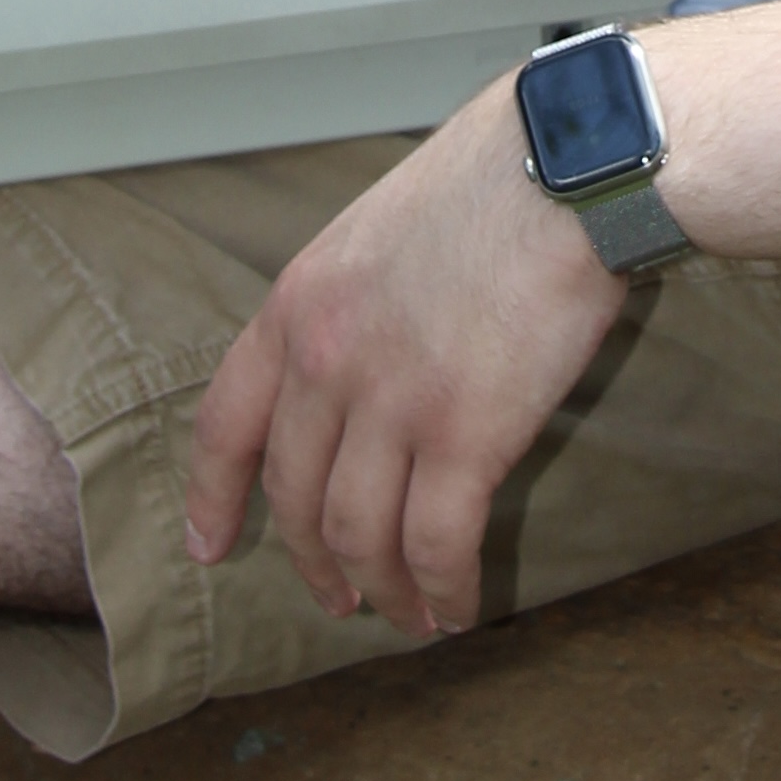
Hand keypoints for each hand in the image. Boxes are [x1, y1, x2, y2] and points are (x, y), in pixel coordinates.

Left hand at [183, 80, 634, 637]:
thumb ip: (353, 300)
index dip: (212, 497)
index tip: (209, 547)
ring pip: (360, 536)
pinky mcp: (466, 437)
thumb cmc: (495, 176)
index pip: (227, 422)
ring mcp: (392, 402)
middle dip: (315, 563)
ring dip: (383, 591)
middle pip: (296, 498)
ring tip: (409, 616)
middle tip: (340, 597)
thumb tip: (368, 357)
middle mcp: (327, 361)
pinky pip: (436, 546)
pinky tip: (457, 608)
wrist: (571, 164)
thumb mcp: (379, 226)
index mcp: (299, 302)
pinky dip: (443, 590)